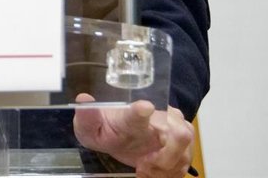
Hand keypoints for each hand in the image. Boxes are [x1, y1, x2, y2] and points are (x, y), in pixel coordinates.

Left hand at [73, 94, 192, 177]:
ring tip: (144, 169)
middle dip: (166, 156)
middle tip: (144, 164)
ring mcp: (174, 130)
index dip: (142, 111)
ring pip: (184, 153)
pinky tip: (152, 172)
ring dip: (165, 168)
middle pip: (179, 134)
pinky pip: (183, 165)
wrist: (120, 136)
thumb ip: (87, 116)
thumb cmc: (107, 129)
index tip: (144, 108)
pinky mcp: (182, 146)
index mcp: (133, 113)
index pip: (139, 111)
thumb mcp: (90, 126)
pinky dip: (168, 174)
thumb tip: (83, 98)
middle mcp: (160, 117)